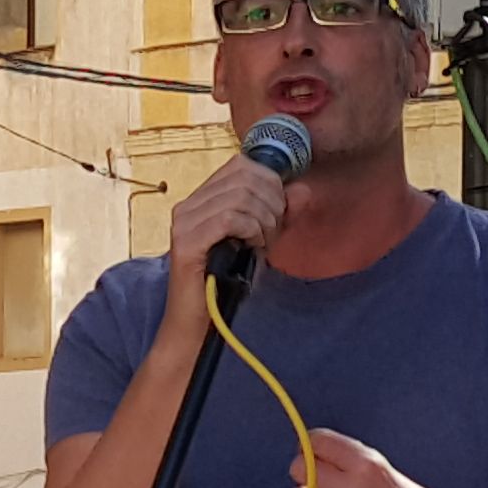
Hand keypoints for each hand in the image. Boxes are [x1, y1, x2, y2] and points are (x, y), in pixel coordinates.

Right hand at [156, 151, 293, 325]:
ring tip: (262, 244)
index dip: (269, 182)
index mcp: (202, 199)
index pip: (241, 164)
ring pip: (239, 196)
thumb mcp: (263, 241)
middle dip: (270, 202)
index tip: (278, 211)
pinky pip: (229, 218)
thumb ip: (283, 214)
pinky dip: (250, 230)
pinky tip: (251, 247)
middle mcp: (188, 204)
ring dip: (263, 220)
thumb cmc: (227, 283)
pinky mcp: (186, 241)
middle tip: (272, 232)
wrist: (200, 323)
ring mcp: (184, 221)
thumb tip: (303, 189)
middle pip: (243, 177)